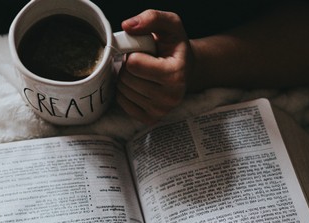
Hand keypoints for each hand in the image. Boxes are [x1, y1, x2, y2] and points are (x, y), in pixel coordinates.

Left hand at [117, 10, 194, 124]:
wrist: (185, 69)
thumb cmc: (174, 47)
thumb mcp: (169, 25)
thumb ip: (151, 18)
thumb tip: (127, 26)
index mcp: (175, 74)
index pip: (134, 64)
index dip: (134, 53)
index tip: (145, 52)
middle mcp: (170, 97)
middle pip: (126, 78)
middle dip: (128, 67)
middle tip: (143, 62)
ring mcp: (161, 110)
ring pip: (123, 90)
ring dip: (126, 78)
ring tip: (142, 73)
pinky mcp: (150, 118)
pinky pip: (122, 103)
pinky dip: (125, 92)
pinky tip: (138, 84)